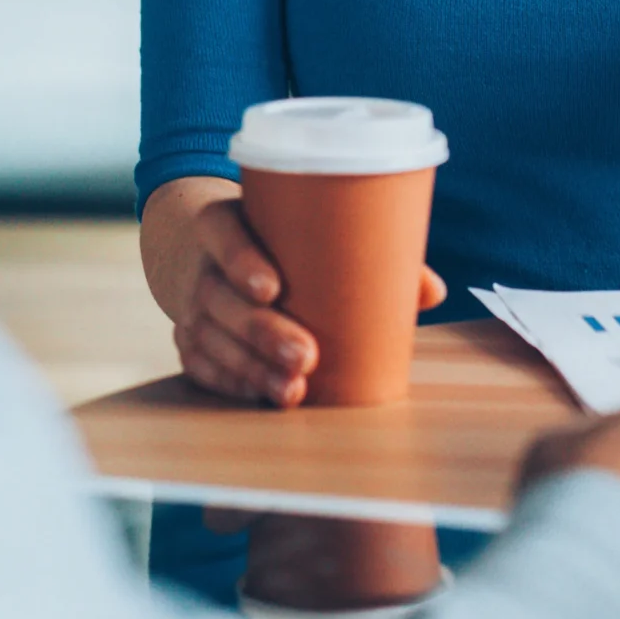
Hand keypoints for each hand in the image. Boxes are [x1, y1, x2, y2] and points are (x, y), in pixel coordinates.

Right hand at [140, 177, 445, 406]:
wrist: (206, 255)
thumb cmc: (276, 242)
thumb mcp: (303, 231)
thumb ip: (366, 253)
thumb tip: (430, 291)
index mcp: (224, 222)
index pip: (224, 235)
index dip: (243, 260)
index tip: (273, 287)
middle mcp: (200, 265)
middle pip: (222, 298)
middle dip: (263, 332)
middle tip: (305, 357)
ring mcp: (191, 308)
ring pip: (213, 340)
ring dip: (253, 370)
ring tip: (294, 391)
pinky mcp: (189, 343)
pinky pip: (203, 368)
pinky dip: (233, 385)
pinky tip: (262, 397)